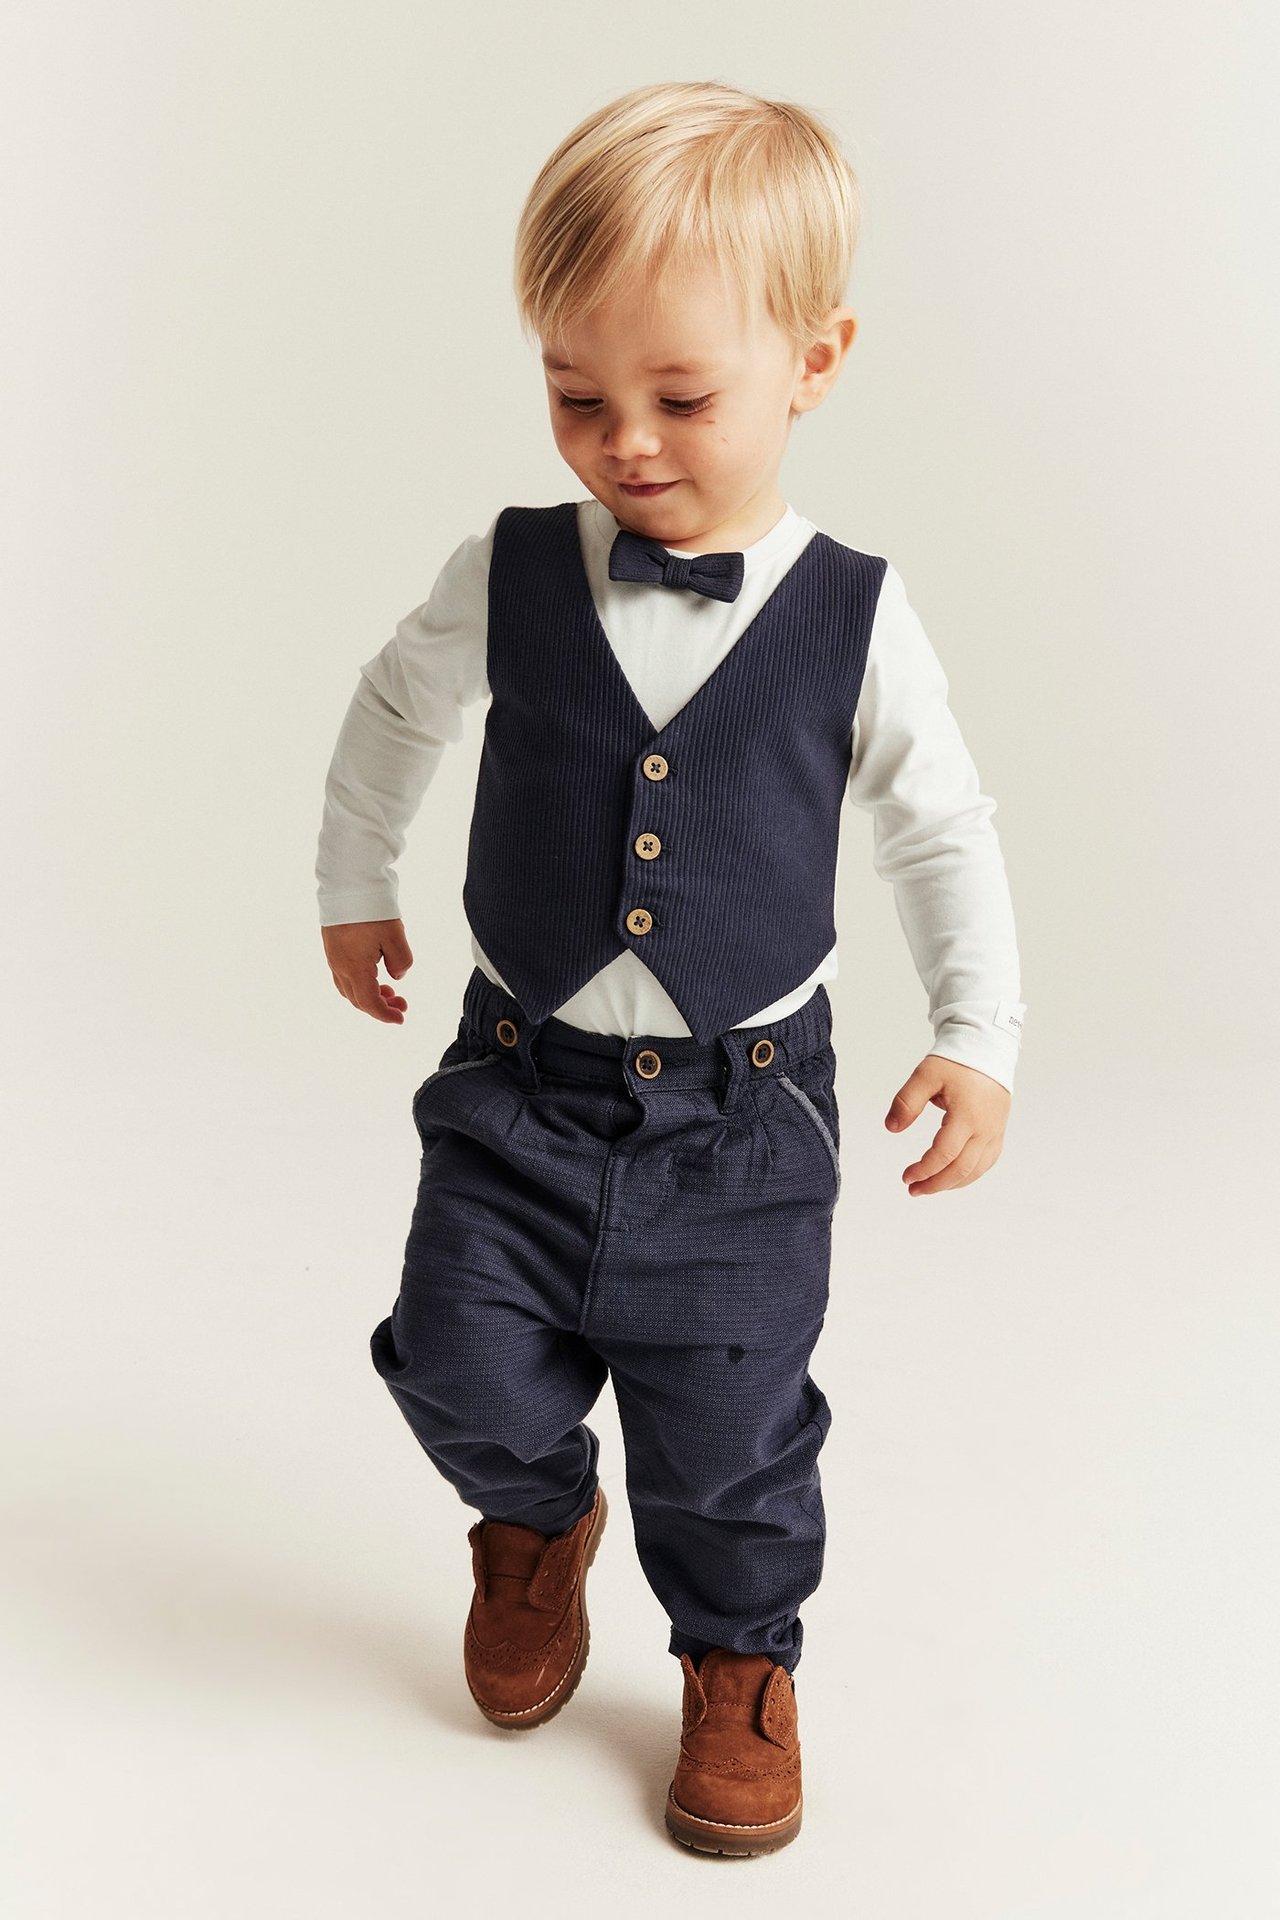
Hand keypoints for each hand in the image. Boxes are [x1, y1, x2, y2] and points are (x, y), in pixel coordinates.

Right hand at [321, 919, 412, 1023]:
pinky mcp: (333, 945)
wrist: (348, 882)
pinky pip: (344, 974)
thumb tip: (397, 976)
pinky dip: (360, 982)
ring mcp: (333, 956)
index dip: (385, 1014)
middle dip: (379, 1006)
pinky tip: (375, 972)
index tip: (400, 1018)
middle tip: (402, 1004)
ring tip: (390, 990)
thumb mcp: (396, 936)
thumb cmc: (372, 909)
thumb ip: (401, 962)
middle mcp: (339, 966)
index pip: (368, 1002)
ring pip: (349, 988)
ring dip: (369, 994)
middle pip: (357, 999)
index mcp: (354, 967)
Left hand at [884, 1053, 1010, 1194]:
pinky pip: (987, 1161)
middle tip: (913, 1189)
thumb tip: (891, 1128)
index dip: (924, 1169)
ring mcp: (995, 1131)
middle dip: (936, 1184)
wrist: (987, 1048)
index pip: (945, 1154)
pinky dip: (969, 1174)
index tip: (906, 1176)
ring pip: (977, 1170)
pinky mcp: (998, 1130)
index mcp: (967, 1115)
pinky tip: (952, 1177)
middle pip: (962, 1169)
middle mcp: (985, 1128)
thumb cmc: (956, 1061)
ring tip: (929, 1187)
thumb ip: (907, 1102)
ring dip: (952, 1184)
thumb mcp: (925, 1075)